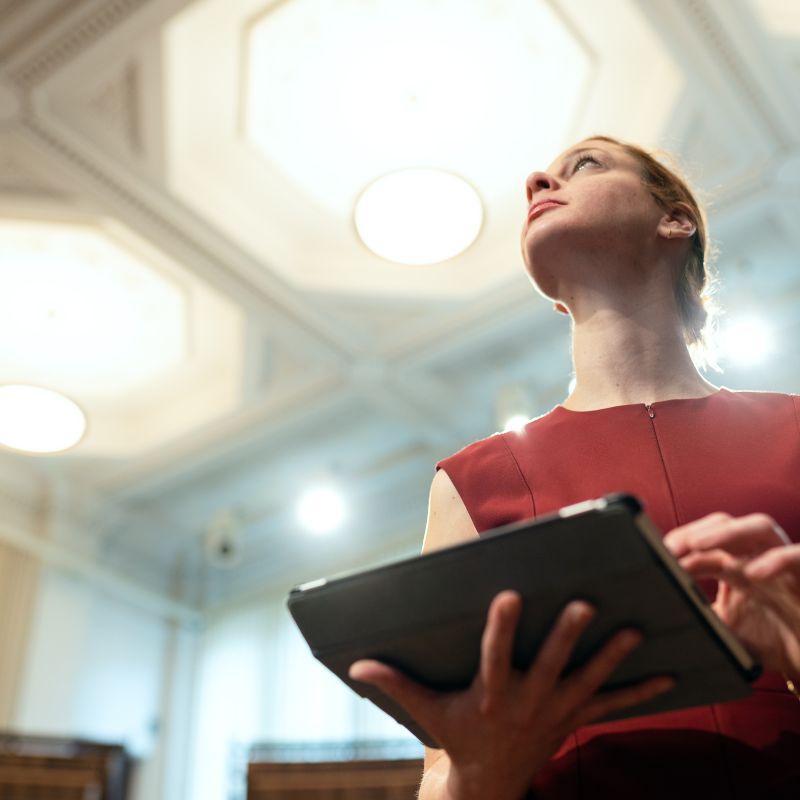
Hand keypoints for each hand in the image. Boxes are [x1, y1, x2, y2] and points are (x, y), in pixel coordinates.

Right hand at [349, 592, 673, 799]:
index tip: (508, 594)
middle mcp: (528, 701)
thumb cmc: (458, 737)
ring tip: (635, 631)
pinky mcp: (575, 718)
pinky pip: (612, 706)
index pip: (495, 655)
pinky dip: (639, 692)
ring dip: (612, 657)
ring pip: (589, 681)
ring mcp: (557, 711)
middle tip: (585, 604)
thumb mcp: (427, 711)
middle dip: (568, 636)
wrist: (492, 783)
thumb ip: (395, 683)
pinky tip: (668, 675)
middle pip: (552, 664)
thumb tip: (356, 665)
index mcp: (492, 693)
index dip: (502, 626)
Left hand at [664, 512, 799, 677]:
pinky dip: (776, 560)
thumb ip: (697, 618)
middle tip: (670, 547)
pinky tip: (751, 574)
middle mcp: (758, 558)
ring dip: (727, 532)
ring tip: (698, 545)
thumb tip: (658, 617)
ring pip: (761, 527)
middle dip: (696, 530)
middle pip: (727, 524)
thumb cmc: (771, 644)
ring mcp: (785, 566)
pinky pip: (799, 557)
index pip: (704, 543)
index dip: (679, 545)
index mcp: (735, 566)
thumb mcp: (724, 631)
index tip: (655, 556)